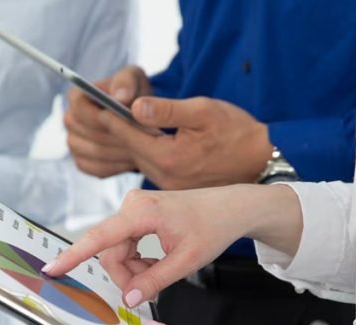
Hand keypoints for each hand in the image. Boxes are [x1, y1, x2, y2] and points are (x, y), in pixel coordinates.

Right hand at [44, 184, 300, 306]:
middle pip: (110, 252)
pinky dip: (138, 260)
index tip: (52, 269)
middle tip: (150, 291)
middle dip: (126, 276)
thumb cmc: (213, 228)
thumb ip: (154, 281)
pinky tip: (157, 264)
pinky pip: (125, 244)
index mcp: (142, 213)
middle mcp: (132, 205)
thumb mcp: (186, 262)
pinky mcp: (137, 213)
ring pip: (117, 251)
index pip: (99, 238)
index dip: (74, 256)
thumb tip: (128, 299)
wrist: (231, 208)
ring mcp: (134, 208)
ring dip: (134, 270)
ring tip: (159, 276)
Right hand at [63, 65, 151, 177]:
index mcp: (76, 96)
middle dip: (116, 136)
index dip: (101, 116)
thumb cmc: (133, 92)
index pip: (79, 108)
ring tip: (143, 148)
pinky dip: (118, 166)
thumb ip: (126, 82)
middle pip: (88, 133)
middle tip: (141, 138)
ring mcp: (74, 143)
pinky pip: (98, 168)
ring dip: (120, 152)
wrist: (137, 116)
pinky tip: (134, 159)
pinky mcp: (83, 162)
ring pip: (96, 153)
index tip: (125, 119)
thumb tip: (120, 96)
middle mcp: (70, 120)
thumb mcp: (133, 79)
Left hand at [99, 96, 272, 188]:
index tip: (94, 105)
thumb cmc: (237, 133)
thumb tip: (135, 106)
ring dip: (128, 142)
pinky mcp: (176, 189)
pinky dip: (143, 152)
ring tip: (113, 124)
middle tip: (94, 113)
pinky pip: (151, 168)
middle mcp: (166, 176)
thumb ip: (167, 110)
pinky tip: (140, 141)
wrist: (260, 161)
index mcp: (170, 157)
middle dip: (114, 130)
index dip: (111, 117)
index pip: (130, 134)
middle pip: (130, 149)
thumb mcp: (203, 112)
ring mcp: (171, 187)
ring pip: (139, 160)